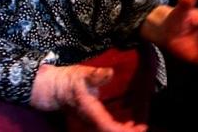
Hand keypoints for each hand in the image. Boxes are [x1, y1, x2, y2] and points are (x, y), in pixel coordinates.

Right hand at [30, 64, 146, 131]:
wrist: (53, 88)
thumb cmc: (68, 81)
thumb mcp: (82, 74)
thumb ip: (96, 75)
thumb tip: (110, 72)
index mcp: (92, 113)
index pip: (110, 128)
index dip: (125, 131)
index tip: (140, 128)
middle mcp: (93, 122)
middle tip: (144, 125)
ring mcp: (93, 123)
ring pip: (111, 131)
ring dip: (127, 130)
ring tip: (141, 125)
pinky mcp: (94, 120)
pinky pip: (109, 128)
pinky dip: (121, 127)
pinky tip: (130, 122)